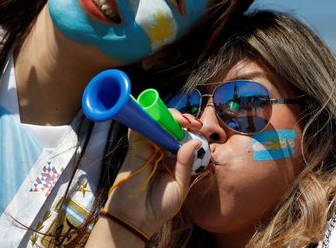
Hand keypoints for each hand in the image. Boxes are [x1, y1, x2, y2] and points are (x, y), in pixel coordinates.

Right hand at [102, 113, 202, 236]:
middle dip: (182, 119)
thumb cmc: (158, 207)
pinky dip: (150, 119)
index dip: (191, 129)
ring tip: (183, 121)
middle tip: (193, 123)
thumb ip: (186, 164)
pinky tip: (163, 121)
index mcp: (174, 158)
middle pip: (170, 125)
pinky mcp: (135, 147)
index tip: (200, 127)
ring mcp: (147, 147)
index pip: (183, 136)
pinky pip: (140, 127)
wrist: (135, 219)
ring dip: (169, 116)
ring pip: (157, 122)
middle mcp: (161, 150)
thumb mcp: (180, 186)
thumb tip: (195, 142)